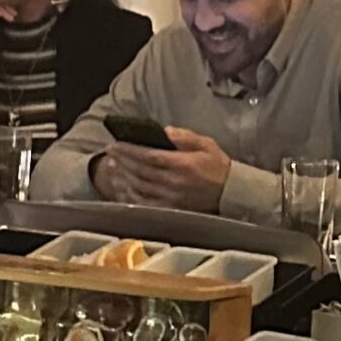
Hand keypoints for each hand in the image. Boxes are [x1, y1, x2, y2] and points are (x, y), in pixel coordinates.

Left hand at [96, 127, 231, 212]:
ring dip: (123, 177)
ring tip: (112, 167)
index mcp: (182, 165)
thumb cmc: (217, 166)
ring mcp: (171, 198)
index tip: (115, 144)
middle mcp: (174, 183)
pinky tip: (123, 188)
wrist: (231, 193)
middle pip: (140, 171)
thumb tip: (164, 131)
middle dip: (122, 161)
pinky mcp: (171, 209)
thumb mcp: (205, 144)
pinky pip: (145, 204)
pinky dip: (131, 196)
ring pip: (139, 187)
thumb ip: (184, 137)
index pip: (149, 156)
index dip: (129, 150)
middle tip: (109, 152)